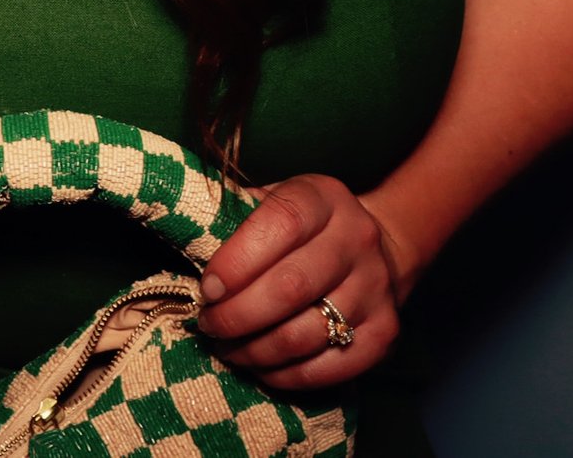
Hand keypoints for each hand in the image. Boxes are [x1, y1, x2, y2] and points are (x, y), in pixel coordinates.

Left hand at [196, 174, 405, 388]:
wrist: (378, 248)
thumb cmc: (303, 227)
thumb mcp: (274, 200)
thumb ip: (236, 217)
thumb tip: (187, 245)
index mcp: (323, 197)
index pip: (282, 224)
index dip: (238, 261)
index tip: (207, 288)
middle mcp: (357, 240)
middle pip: (291, 287)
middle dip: (238, 315)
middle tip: (209, 325)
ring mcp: (375, 288)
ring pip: (306, 334)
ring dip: (255, 350)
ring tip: (227, 349)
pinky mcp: (386, 333)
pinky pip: (329, 367)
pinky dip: (286, 375)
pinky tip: (261, 367)